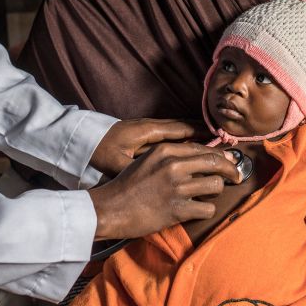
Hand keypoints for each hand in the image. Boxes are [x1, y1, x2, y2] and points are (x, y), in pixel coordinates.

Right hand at [88, 142, 238, 239]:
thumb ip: (170, 156)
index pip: (203, 149)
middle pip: (216, 163)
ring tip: (207, 194)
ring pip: (215, 185)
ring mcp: (176, 188)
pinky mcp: (178, 209)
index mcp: (165, 150)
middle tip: (236, 176)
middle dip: (230, 169)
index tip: (229, 160)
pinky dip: (205, 210)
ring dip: (215, 191)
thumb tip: (199, 157)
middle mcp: (173, 166)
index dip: (220, 155)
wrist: (111, 208)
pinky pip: (207, 209)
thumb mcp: (147, 161)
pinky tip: (197, 209)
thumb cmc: (128, 185)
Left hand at [90, 118, 210, 176]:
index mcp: (148, 132)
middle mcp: (151, 126)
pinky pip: (169, 134)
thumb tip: (160, 178)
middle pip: (184, 127)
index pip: (182, 130)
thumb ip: (139, 169)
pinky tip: (190, 150)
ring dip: (195, 137)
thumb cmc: (98, 151)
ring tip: (213, 147)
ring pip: (177, 130)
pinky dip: (183, 139)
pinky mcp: (142, 134)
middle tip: (224, 144)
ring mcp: (147, 129)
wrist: (81, 138)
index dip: (203, 134)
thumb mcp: (117, 163)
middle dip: (204, 135)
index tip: (220, 140)